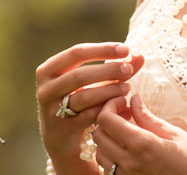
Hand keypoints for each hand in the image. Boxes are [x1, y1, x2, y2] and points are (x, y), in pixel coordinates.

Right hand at [36, 43, 144, 161]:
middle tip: (129, 69)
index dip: (102, 49)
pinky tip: (122, 106)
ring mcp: (52, 110)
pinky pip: (89, 116)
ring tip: (127, 88)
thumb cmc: (79, 100)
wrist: (60, 137)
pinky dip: (107, 109)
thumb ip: (115, 68)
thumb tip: (140, 55)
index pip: (77, 53)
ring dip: (109, 91)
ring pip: (85, 97)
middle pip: (80, 75)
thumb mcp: (91, 81)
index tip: (125, 49)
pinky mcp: (63, 129)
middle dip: (108, 70)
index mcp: (49, 70)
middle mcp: (46, 88)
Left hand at [93, 94, 186, 174]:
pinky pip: (108, 172)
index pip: (106, 120)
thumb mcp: (174, 133)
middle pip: (97, 136)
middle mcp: (130, 165)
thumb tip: (134, 99)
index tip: (123, 101)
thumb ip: (147, 117)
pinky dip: (111, 159)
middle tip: (124, 114)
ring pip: (99, 155)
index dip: (110, 106)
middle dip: (106, 121)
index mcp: (142, 145)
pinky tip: (128, 151)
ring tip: (126, 133)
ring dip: (107, 141)